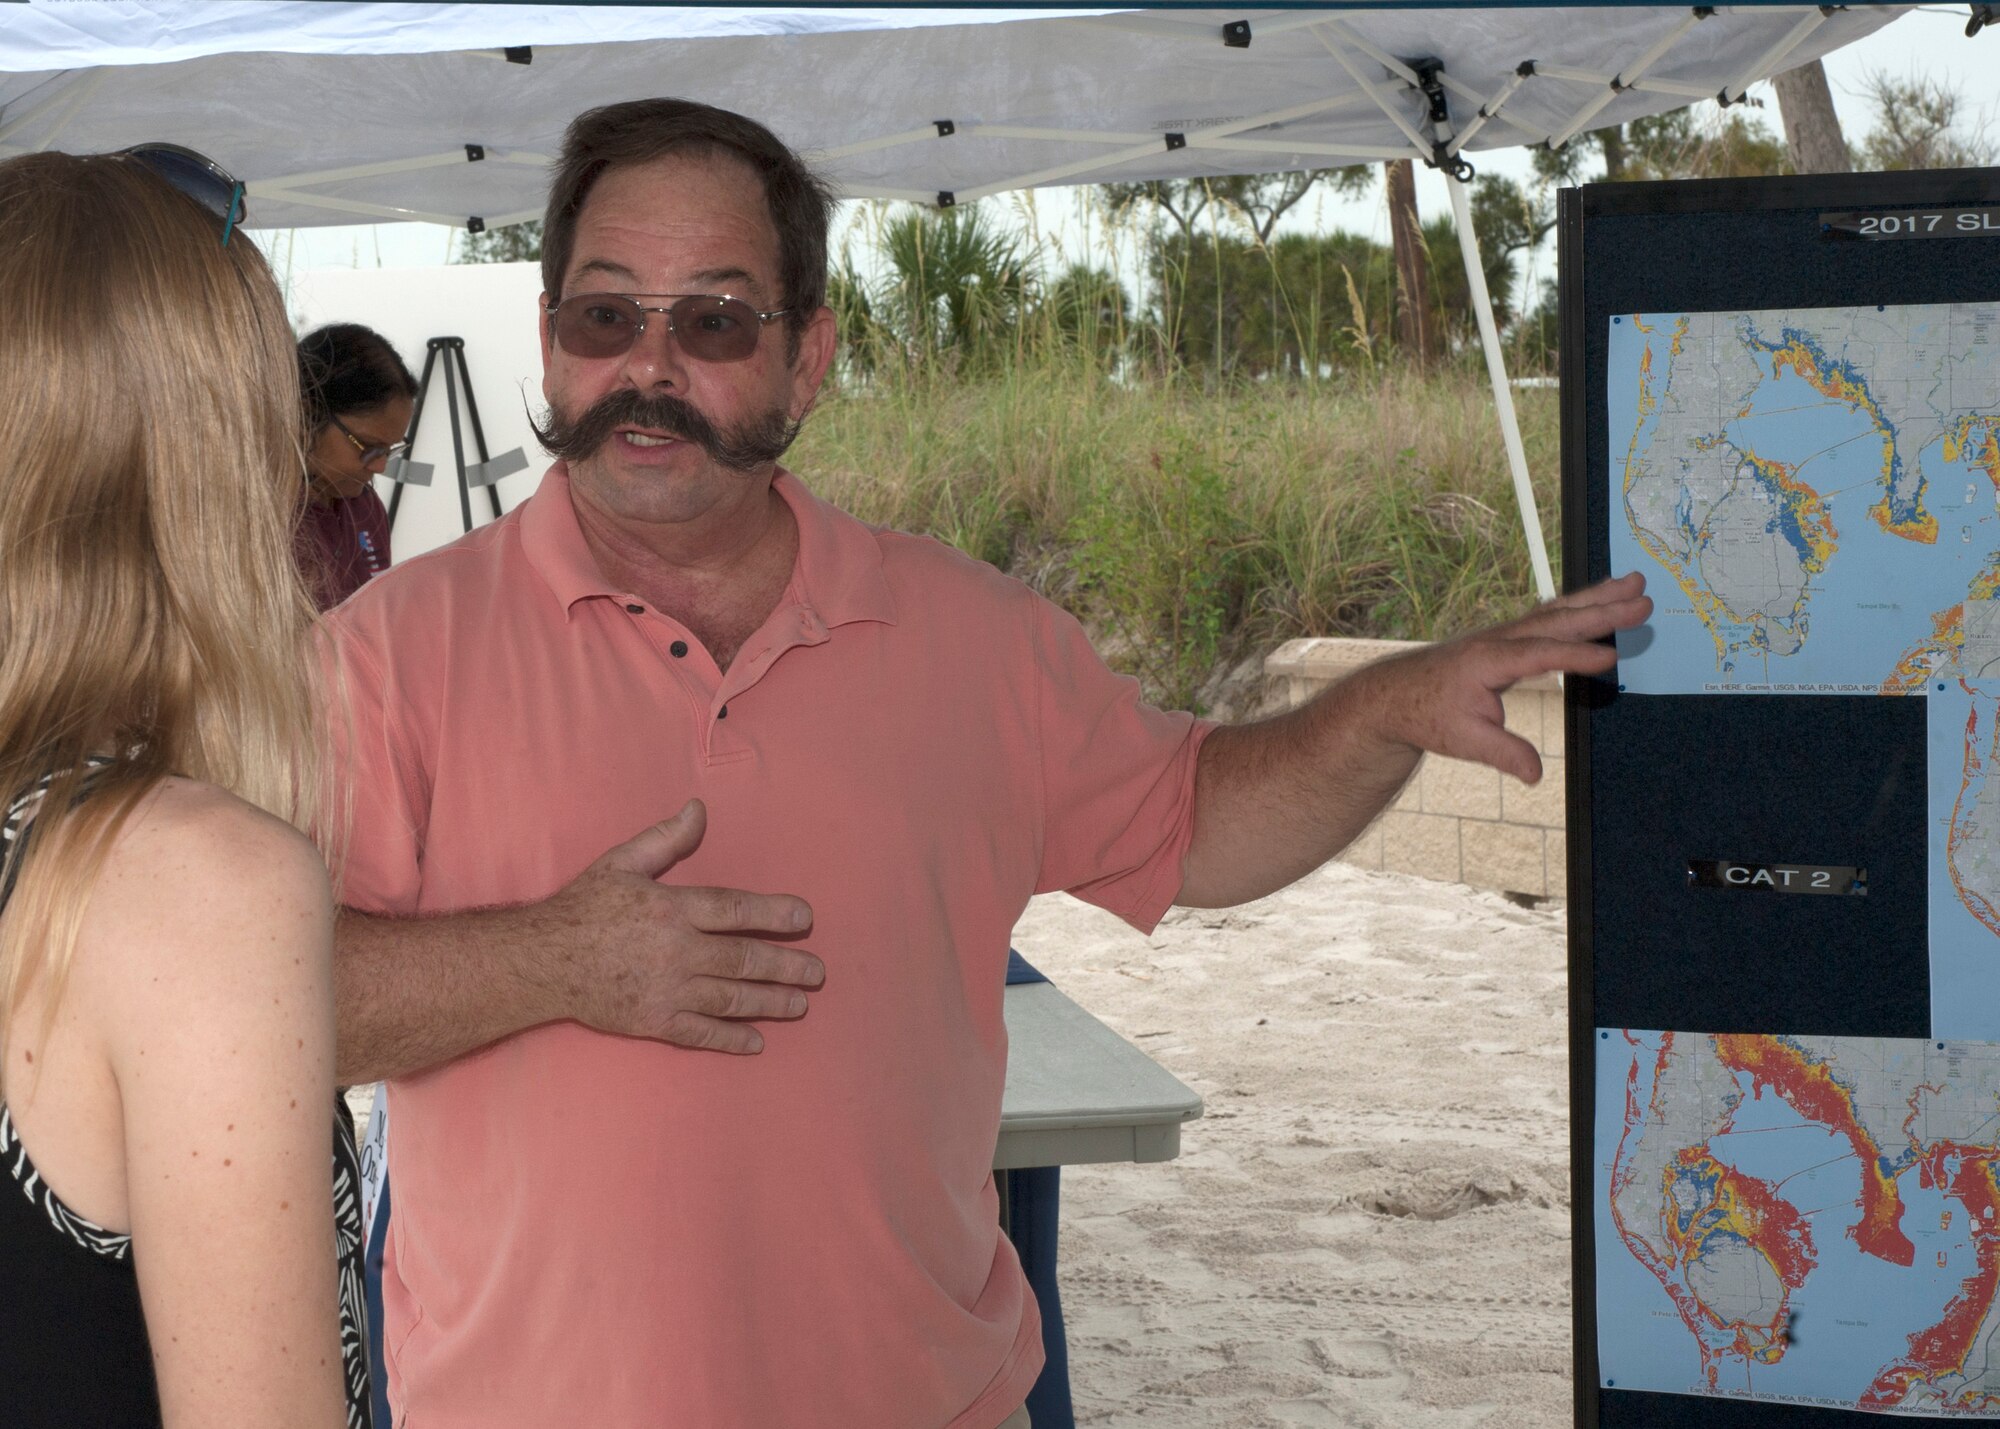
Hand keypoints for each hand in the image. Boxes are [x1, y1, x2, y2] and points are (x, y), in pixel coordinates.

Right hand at [537, 800, 821, 1052]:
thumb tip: (699, 809)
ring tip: (800, 1004)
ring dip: (770, 1002)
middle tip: (817, 972)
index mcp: (672, 909)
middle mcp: (676, 952)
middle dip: (786, 967)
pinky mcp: (653, 1022)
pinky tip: (757, 1041)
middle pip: (743, 960)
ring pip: (730, 998)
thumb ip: (666, 838)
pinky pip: (700, 1033)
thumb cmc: (583, 908)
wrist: (541, 962)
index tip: (806, 918)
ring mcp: (666, 991)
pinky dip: (731, 1038)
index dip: (775, 915)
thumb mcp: (622, 862)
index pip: (736, 911)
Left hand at [1358, 572, 1649, 783]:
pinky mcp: (1509, 637)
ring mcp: (1505, 634)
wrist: (1396, 695)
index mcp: (1488, 661)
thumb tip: (1535, 774)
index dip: (1576, 656)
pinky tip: (1604, 596)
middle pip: (1557, 620)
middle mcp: (1499, 640)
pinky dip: (1580, 605)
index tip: (1613, 657)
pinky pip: (1550, 616)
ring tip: (1634, 581)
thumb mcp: (1462, 741)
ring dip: (1597, 596)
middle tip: (1642, 597)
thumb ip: (1502, 753)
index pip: (1539, 655)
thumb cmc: (1428, 715)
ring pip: (1557, 611)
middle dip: (1601, 610)